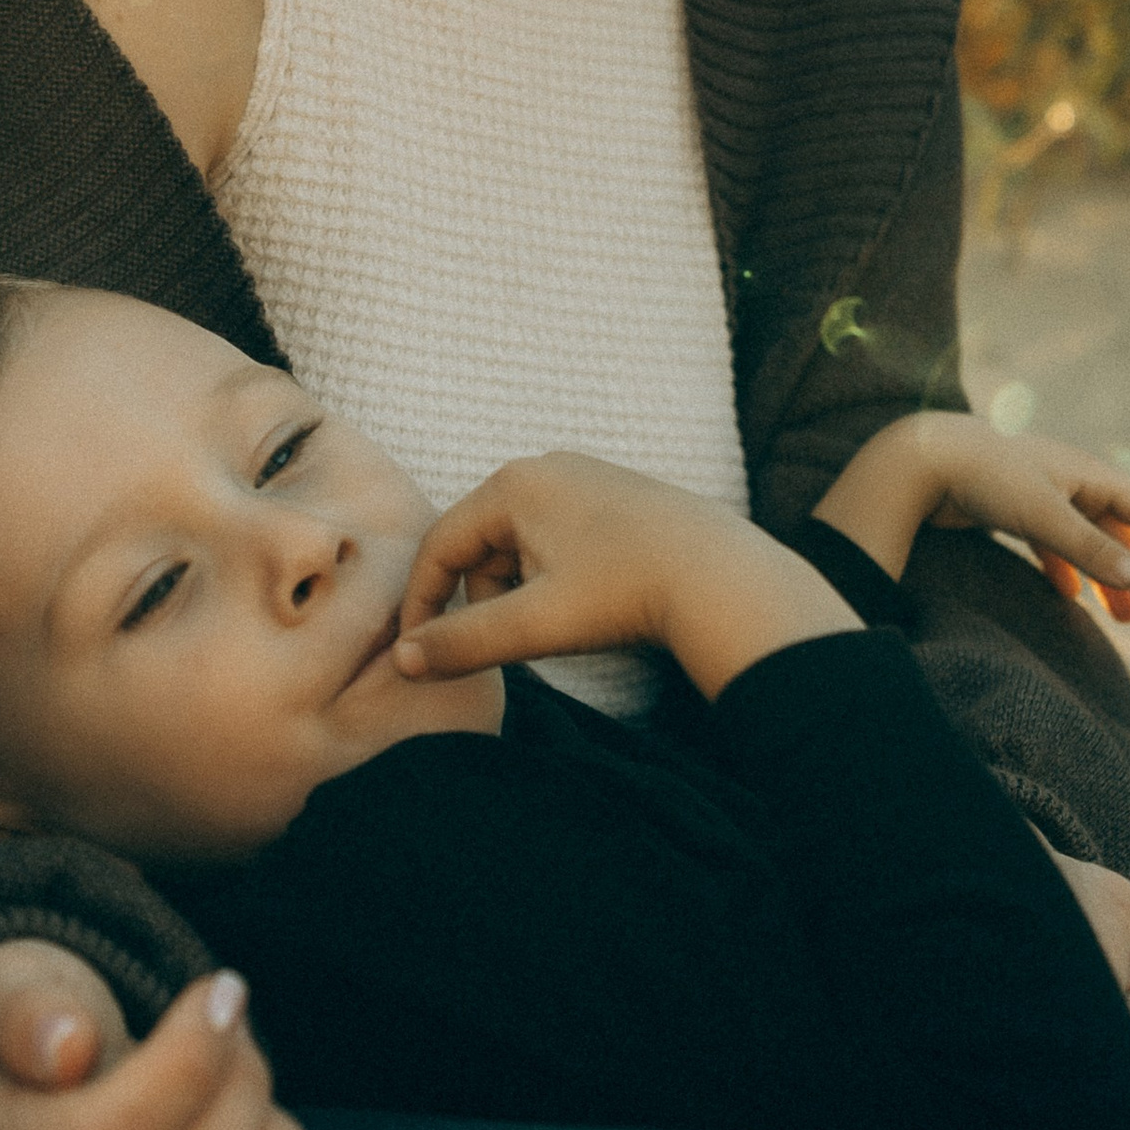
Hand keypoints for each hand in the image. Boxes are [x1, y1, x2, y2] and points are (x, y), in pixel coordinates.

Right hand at [396, 452, 854, 699]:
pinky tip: (588, 606)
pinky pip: (560, 537)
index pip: (440, 545)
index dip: (423, 603)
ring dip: (521, 591)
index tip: (421, 651)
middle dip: (483, 599)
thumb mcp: (536, 624)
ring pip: (522, 543)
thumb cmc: (626, 593)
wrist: (726, 578)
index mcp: (513, 485)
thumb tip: (403, 661)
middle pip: (481, 543)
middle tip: (511, 644)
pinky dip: (556, 576)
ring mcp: (586, 477)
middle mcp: (545, 468)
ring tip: (556, 627)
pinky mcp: (617, 496)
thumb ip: (464, 642)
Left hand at [819, 415, 1129, 624]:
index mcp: (1086, 472)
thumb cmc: (984, 479)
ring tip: (1125, 621)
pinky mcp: (1009, 508)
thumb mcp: (1044, 516)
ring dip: (1108, 580)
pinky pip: (1053, 544)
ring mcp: (1039, 493)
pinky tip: (1071, 597)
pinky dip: (1067, 570)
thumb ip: (1091, 549)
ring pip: (1087, 542)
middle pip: (1119, 533)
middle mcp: (1068, 479)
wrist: (919, 459)